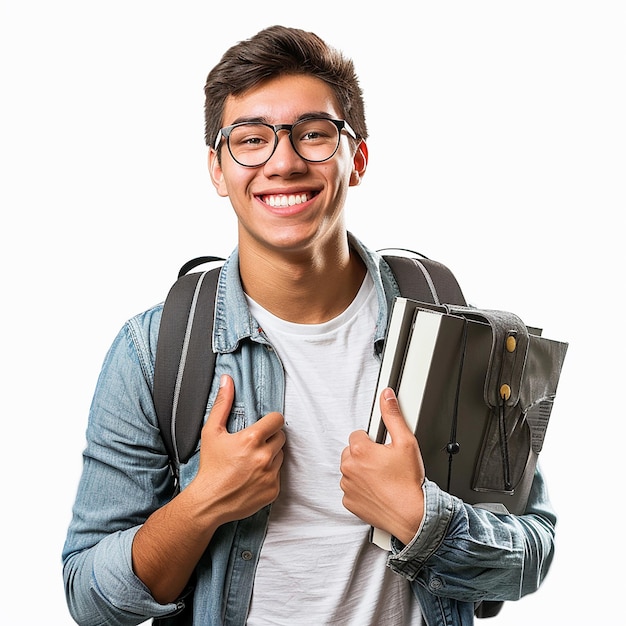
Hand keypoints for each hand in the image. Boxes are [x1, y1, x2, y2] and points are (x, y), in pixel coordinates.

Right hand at [192, 374, 285, 524]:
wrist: (208, 502)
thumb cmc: (209, 465)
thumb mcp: (212, 432)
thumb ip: (222, 403)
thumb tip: (227, 379)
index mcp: (251, 439)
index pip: (277, 420)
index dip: (270, 421)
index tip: (262, 426)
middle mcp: (264, 457)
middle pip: (281, 437)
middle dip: (270, 438)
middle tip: (253, 445)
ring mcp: (270, 475)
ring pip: (280, 456)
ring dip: (271, 455)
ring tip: (251, 461)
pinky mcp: (273, 490)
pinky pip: (278, 475)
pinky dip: (269, 474)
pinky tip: (253, 476)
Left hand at [340, 387, 424, 544]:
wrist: (412, 515)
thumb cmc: (409, 483)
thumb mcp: (406, 442)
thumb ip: (393, 416)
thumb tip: (386, 397)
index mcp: (359, 450)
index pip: (358, 435)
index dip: (373, 441)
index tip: (384, 449)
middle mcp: (349, 467)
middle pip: (352, 452)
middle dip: (366, 455)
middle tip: (385, 464)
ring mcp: (347, 486)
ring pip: (351, 470)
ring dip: (362, 471)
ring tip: (383, 478)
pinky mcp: (349, 501)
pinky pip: (351, 489)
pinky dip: (361, 489)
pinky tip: (378, 490)